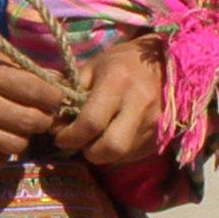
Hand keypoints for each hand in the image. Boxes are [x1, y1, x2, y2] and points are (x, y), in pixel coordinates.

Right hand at [0, 45, 64, 168]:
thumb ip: (19, 68)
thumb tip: (62, 82)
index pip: (39, 91)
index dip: (54, 95)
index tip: (51, 96)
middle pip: (34, 122)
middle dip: (42, 118)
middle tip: (36, 113)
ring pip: (19, 144)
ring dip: (22, 136)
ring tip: (12, 125)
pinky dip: (2, 153)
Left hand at [53, 34, 166, 168]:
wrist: (165, 62)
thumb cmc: (123, 63)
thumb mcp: (93, 67)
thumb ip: (71, 92)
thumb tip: (53, 120)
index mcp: (118, 82)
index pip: (91, 123)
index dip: (70, 136)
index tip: (60, 137)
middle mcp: (140, 104)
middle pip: (110, 147)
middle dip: (89, 151)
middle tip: (80, 142)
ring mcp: (156, 122)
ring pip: (121, 155)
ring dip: (103, 153)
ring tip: (96, 140)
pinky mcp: (163, 135)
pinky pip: (134, 154)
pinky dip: (118, 153)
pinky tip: (113, 137)